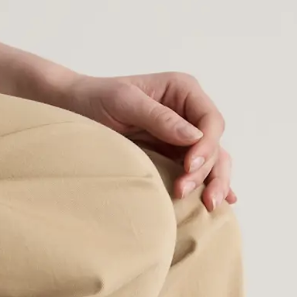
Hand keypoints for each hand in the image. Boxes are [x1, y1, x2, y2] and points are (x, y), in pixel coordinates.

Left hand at [56, 71, 235, 210]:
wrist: (73, 109)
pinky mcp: (173, 154)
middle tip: (184, 191)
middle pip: (214, 144)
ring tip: (209, 206)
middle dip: (207, 170)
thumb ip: (159, 117)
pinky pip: (199, 169)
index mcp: (183, 90)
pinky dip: (210, 183)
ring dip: (214, 182)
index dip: (206, 145)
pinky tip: (223, 201)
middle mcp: (188, 111)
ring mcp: (183, 135)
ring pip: (213, 160)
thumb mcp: (124, 102)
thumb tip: (194, 136)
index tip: (189, 166)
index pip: (210, 120)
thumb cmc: (95, 99)